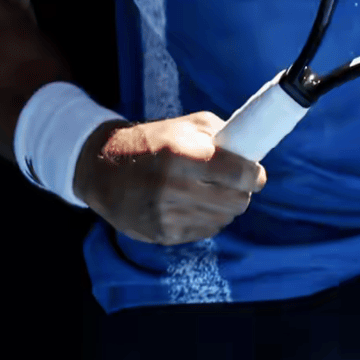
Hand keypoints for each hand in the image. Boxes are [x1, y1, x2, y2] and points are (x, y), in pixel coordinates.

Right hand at [72, 112, 266, 245]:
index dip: (254, 175)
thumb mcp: (185, 125)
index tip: (256, 173)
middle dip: (243, 191)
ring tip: (214, 191)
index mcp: (181, 154)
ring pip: (222, 219)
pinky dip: (208, 219)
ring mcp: (167, 214)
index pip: (237, 174)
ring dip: (226, 206)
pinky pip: (204, 232)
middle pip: (236, 202)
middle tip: (237, 182)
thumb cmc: (153, 141)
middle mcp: (173, 187)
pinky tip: (196, 204)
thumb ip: (220, 136)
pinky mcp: (162, 234)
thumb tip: (252, 153)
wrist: (104, 169)